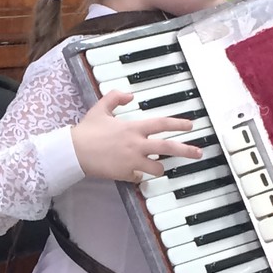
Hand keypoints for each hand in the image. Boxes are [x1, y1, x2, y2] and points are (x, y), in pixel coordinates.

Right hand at [71, 89, 201, 181]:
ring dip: (158, 167)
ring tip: (156, 167)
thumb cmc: (86, 131)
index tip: (190, 125)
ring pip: (157, 167)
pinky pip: (139, 178)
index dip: (178, 123)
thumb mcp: (100, 108)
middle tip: (198, 153)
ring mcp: (132, 161)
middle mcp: (136, 144)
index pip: (162, 123)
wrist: (74, 152)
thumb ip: (116, 97)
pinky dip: (138, 176)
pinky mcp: (125, 174)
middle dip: (186, 150)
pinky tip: (133, 174)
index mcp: (133, 127)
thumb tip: (131, 94)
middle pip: (168, 147)